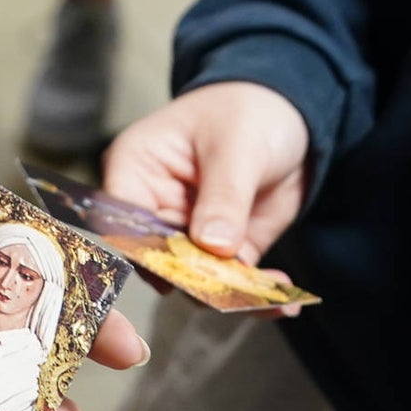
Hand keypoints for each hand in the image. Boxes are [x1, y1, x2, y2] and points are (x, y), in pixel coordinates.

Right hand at [103, 81, 309, 314]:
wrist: (289, 113)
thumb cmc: (247, 109)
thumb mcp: (237, 145)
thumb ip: (223, 196)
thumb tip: (212, 245)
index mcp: (136, 170)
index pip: (121, 222)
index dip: (146, 251)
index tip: (180, 272)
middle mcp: (154, 208)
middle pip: (158, 260)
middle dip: (195, 281)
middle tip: (231, 293)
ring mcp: (188, 233)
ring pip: (195, 279)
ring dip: (231, 294)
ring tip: (269, 300)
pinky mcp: (223, 250)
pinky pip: (231, 281)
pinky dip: (256, 294)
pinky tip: (282, 300)